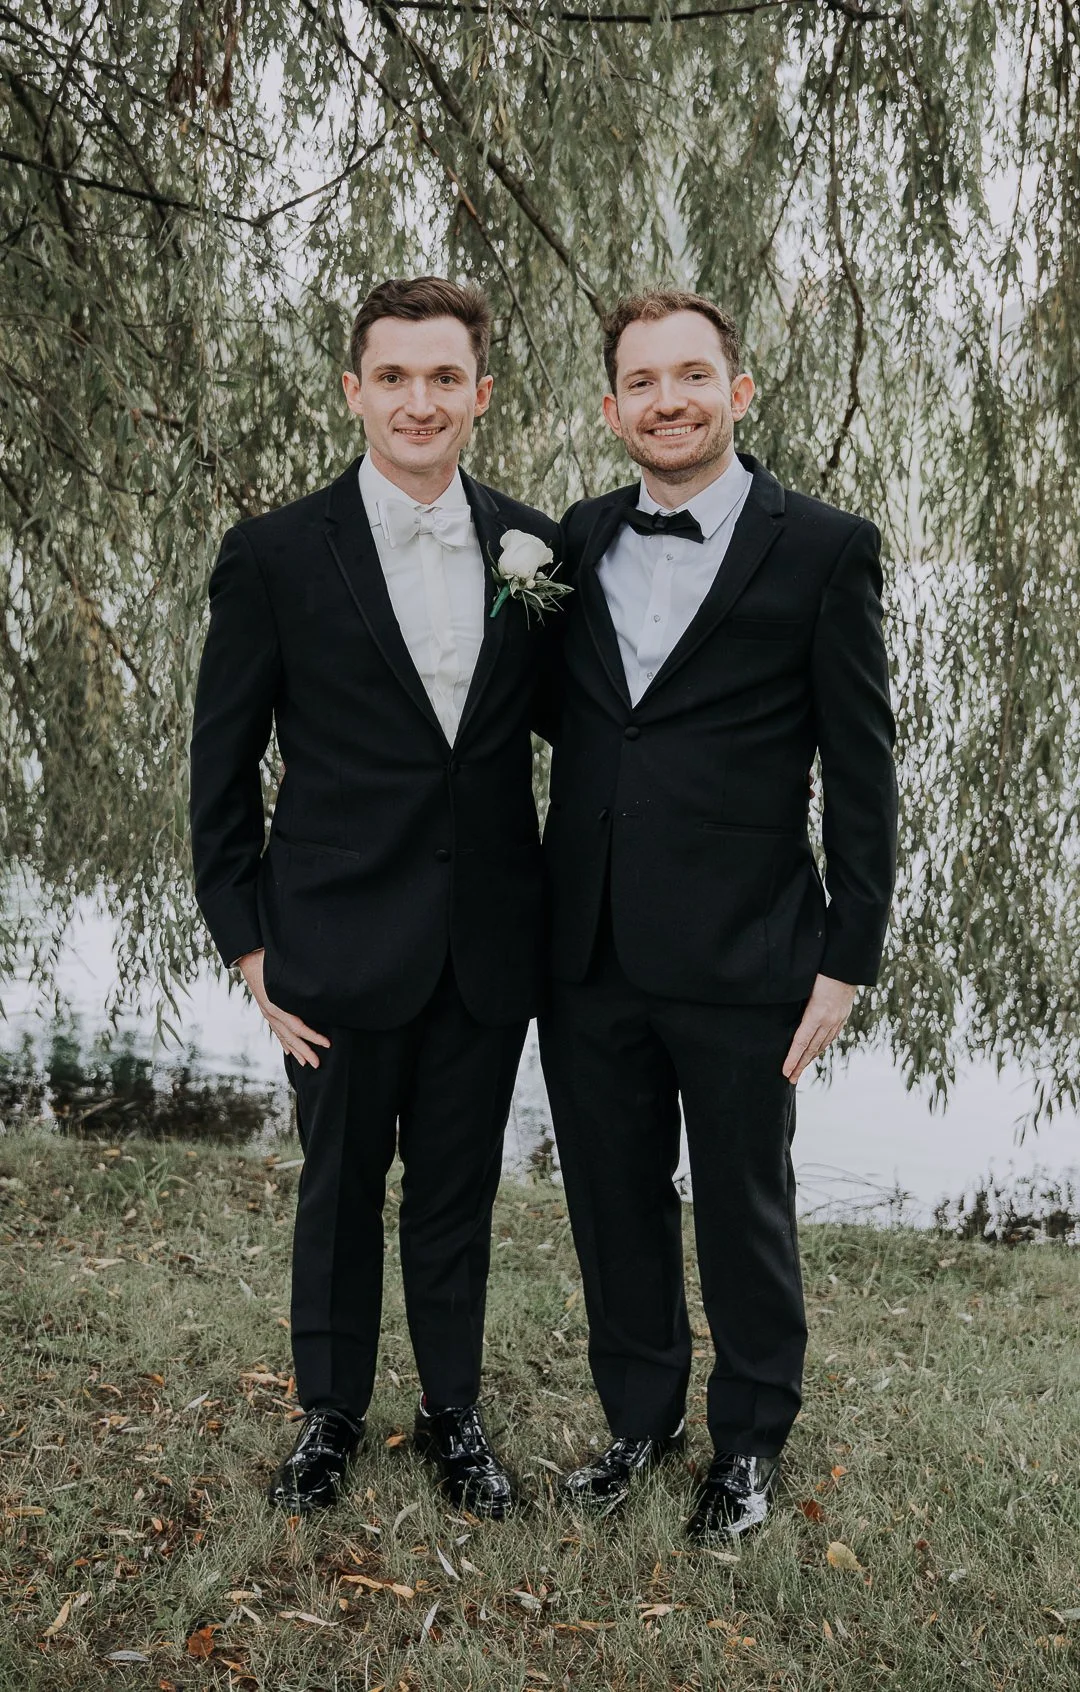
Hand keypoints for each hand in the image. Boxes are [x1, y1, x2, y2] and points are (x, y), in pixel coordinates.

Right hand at [237, 948, 330, 1067]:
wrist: (249, 957)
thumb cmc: (270, 963)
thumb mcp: (285, 976)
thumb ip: (300, 988)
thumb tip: (319, 993)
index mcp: (277, 1007)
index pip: (298, 1028)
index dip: (313, 1037)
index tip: (327, 1044)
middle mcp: (271, 1013)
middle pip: (290, 1037)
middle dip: (305, 1051)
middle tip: (317, 1064)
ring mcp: (267, 1013)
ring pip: (283, 1036)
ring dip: (295, 1050)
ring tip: (305, 1062)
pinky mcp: (266, 1010)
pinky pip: (276, 1030)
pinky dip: (284, 1041)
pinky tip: (288, 1050)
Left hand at [782, 974, 856, 1083]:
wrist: (846, 966)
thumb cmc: (821, 972)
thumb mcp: (804, 987)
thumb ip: (797, 1005)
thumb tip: (784, 1019)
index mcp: (817, 1013)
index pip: (801, 1042)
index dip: (793, 1058)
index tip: (786, 1071)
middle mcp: (828, 1020)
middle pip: (811, 1048)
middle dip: (800, 1065)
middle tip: (791, 1079)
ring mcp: (837, 1020)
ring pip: (822, 1044)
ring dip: (810, 1058)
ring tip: (801, 1069)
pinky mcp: (842, 1017)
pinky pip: (831, 1037)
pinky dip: (822, 1047)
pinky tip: (816, 1052)